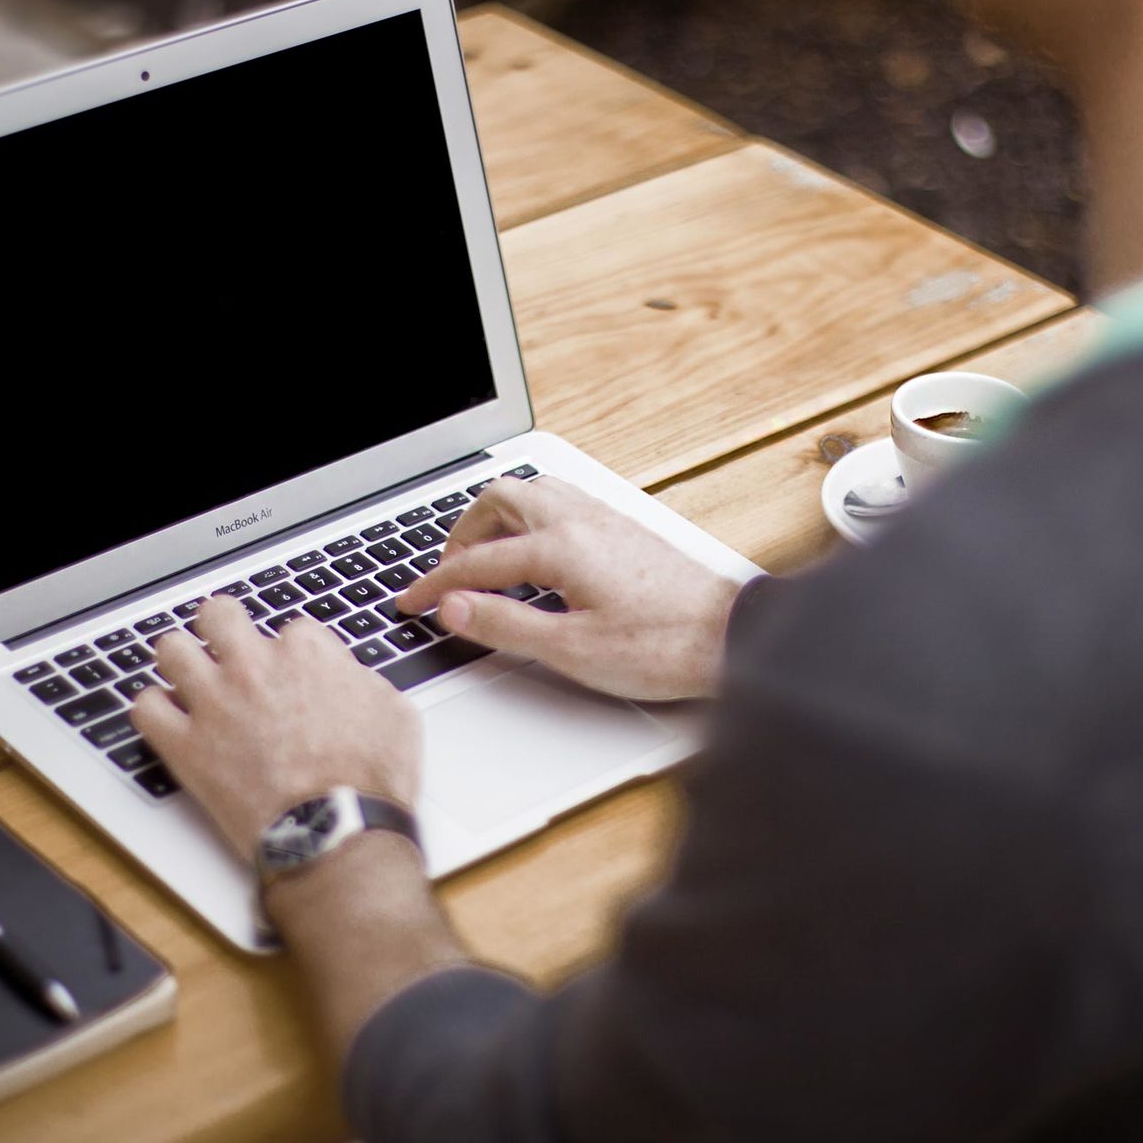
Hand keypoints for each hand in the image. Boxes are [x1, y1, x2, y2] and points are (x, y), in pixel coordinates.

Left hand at [129, 595, 420, 860]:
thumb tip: (349, 678)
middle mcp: (254, 668)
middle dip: (222, 627)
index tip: (291, 674)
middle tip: (226, 646)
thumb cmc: (369, 781)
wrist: (336, 832)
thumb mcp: (395, 714)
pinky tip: (168, 719)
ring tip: (188, 675)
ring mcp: (215, 704)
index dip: (291, 653)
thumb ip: (363, 682)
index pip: (289, 629)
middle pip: (218, 615)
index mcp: (306, 654)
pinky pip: (145, 709)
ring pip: (171, 650)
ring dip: (180, 659)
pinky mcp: (186, 747)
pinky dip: (153, 710)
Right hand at [394, 475, 742, 701]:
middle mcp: (581, 520)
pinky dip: (529, 518)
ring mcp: (605, 519)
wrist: (731, 637)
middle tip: (446, 574)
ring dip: (496, 519)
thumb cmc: (663, 646)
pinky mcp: (624, 528)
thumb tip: (455, 608)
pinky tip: (533, 551)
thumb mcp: (572, 650)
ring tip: (482, 558)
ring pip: (532, 492)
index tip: (412, 602)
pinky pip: (560, 501)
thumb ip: (506, 625)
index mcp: (561, 546)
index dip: (436, 584)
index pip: (478, 561)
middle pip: (499, 500)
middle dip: (461, 534)